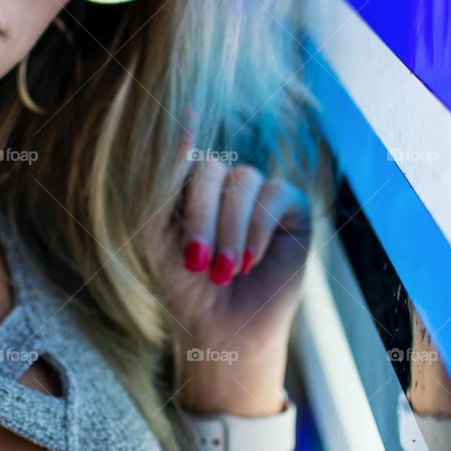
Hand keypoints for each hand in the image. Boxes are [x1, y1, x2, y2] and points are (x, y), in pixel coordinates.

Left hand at [141, 115, 311, 412]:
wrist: (221, 328)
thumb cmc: (185, 285)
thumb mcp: (158, 235)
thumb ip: (163, 185)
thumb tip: (185, 122)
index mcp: (190, 185)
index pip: (185, 157)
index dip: (179, 154)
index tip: (182, 125)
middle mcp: (226, 183)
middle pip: (212, 169)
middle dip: (201, 217)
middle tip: (196, 261)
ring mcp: (260, 193)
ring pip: (243, 181)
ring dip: (229, 231)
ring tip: (223, 272)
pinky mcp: (292, 209)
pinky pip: (275, 195)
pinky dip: (257, 229)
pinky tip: (249, 261)